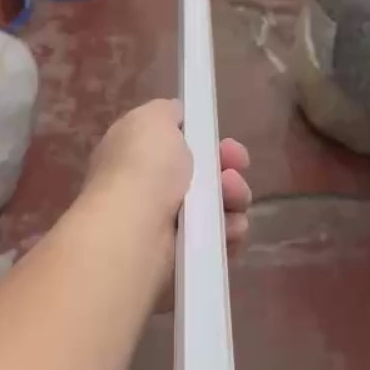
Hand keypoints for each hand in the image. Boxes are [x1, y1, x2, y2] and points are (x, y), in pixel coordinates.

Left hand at [85, 100, 250, 247]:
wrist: (135, 230)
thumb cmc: (143, 168)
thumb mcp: (153, 118)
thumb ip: (168, 112)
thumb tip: (178, 117)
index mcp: (138, 158)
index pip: (180, 148)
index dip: (207, 142)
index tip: (223, 142)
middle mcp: (151, 191)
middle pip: (206, 177)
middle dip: (228, 169)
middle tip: (233, 171)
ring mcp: (168, 227)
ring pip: (219, 208)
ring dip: (233, 198)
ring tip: (231, 198)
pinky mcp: (186, 257)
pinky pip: (221, 240)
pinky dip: (230, 232)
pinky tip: (228, 228)